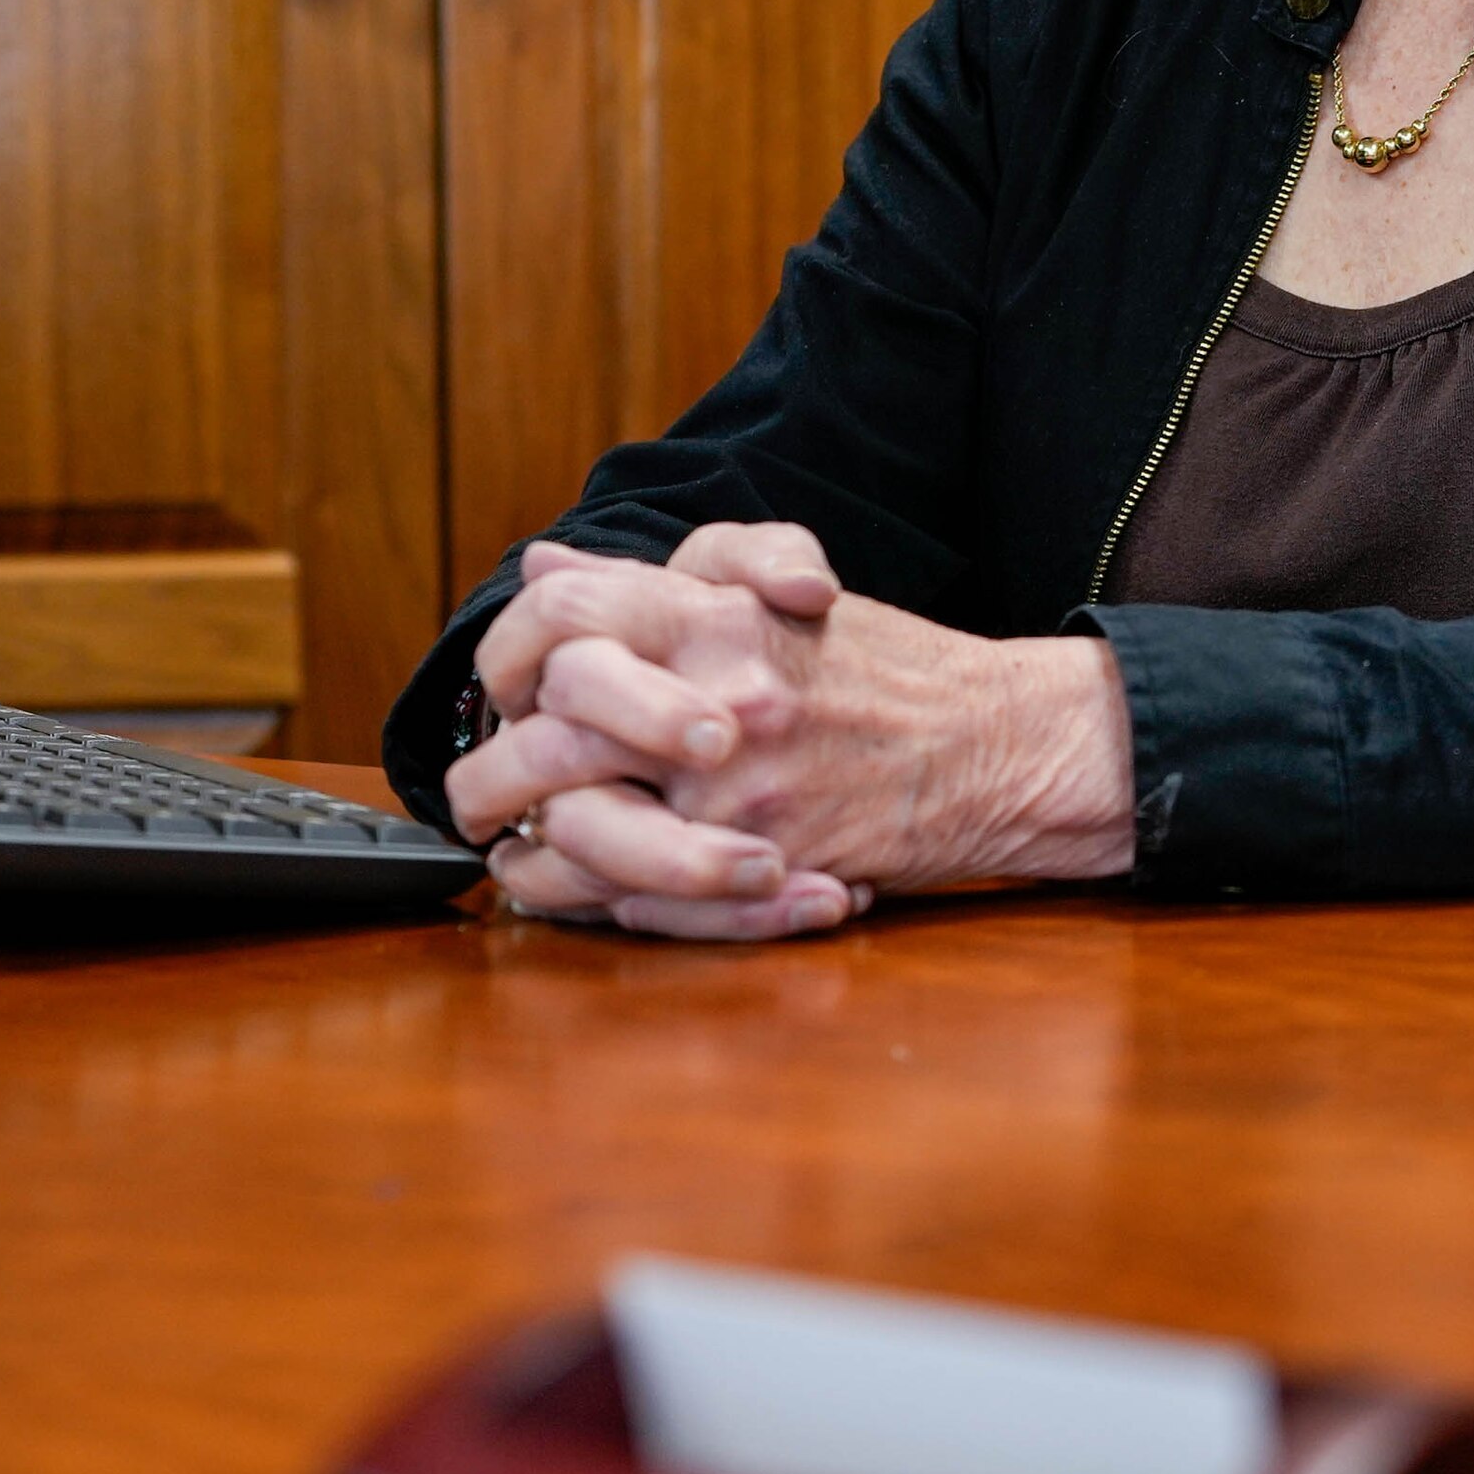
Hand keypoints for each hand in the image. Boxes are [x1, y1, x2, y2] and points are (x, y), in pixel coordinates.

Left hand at [449, 530, 1131, 935]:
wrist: (994, 747)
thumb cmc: (888, 668)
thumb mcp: (777, 586)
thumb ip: (663, 575)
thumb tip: (548, 567)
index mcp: (711, 618)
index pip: (560, 616)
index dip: (506, 652)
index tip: (501, 687)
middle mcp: (713, 700)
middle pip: (545, 740)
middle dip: (489, 779)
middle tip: (479, 798)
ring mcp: (734, 793)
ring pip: (578, 836)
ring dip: (531, 855)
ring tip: (518, 859)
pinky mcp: (760, 866)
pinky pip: (638, 902)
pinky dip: (595, 906)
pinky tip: (584, 895)